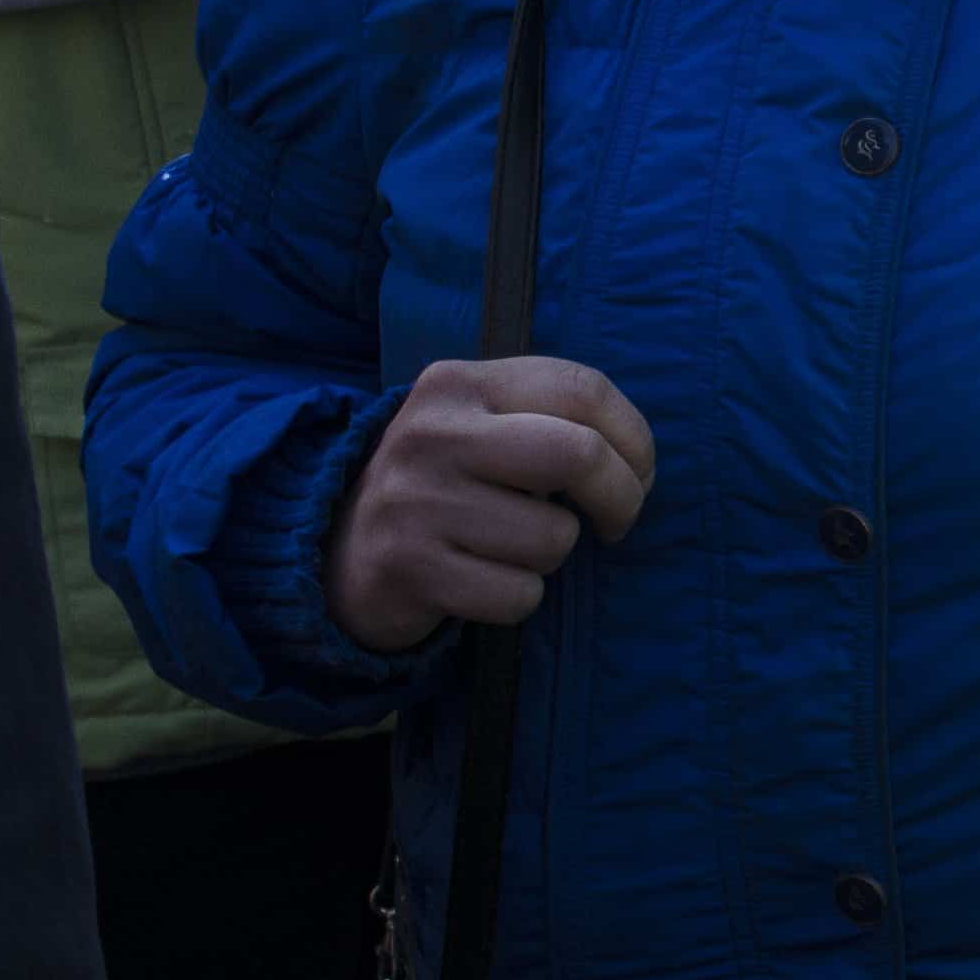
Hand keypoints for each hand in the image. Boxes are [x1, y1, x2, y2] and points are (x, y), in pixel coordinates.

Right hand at [322, 356, 656, 649]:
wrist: (340, 551)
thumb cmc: (446, 485)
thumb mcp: (480, 425)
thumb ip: (550, 417)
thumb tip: (636, 459)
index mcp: (458, 383)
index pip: (582, 389)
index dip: (635, 438)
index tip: (640, 473)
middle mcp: (432, 434)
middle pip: (578, 455)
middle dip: (622, 497)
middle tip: (617, 521)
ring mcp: (416, 501)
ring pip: (553, 538)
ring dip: (553, 554)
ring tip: (512, 547)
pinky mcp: (409, 568)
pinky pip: (520, 593)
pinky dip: (519, 597)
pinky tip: (482, 581)